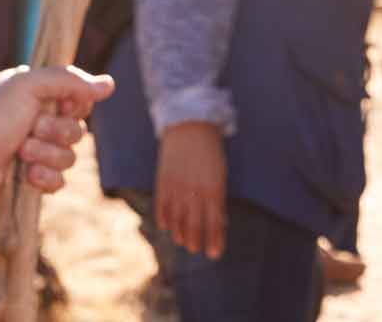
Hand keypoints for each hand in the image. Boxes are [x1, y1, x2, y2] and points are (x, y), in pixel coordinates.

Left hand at [0, 65, 114, 203]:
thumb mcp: (29, 85)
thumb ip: (69, 81)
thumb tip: (109, 84)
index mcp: (39, 99)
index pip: (80, 105)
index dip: (74, 108)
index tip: (60, 106)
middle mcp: (39, 123)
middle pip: (77, 132)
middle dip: (55, 132)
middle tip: (31, 128)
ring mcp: (37, 152)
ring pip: (69, 158)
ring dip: (45, 154)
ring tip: (21, 151)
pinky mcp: (33, 179)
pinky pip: (59, 182)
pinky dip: (44, 178)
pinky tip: (26, 174)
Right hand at [155, 121, 227, 258]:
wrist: (190, 128)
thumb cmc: (210, 154)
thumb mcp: (219, 176)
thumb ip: (216, 199)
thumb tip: (218, 223)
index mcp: (213, 190)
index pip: (213, 223)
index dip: (214, 240)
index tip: (214, 254)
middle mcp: (194, 191)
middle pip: (194, 224)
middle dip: (196, 240)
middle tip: (196, 250)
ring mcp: (176, 187)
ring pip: (176, 218)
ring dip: (180, 232)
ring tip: (183, 241)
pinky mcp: (162, 181)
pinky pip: (162, 206)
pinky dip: (164, 218)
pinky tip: (167, 227)